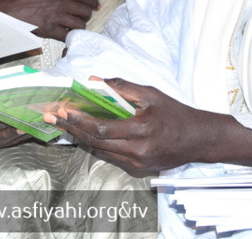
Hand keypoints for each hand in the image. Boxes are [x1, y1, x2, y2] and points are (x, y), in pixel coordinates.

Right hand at [0, 0, 99, 40]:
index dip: (93, 2)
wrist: (4, 11)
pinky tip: (64, 35)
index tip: (96, 6)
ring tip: (71, 28)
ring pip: (80, 24)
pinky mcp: (50, 29)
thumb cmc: (20, 0)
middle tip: (80, 19)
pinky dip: (69, 37)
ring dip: (78, 28)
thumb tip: (73, 3)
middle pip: (85, 11)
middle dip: (85, 16)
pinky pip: (68, 36)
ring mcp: (56, 16)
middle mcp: (60, 1)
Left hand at [44, 78, 251, 175]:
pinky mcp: (137, 170)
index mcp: (141, 130)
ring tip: (63, 123)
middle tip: (53, 117)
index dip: (79, 121)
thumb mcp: (150, 94)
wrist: (198, 140)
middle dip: (72, 129)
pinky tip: (84, 132)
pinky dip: (96, 144)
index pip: (101, 129)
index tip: (63, 111)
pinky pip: (110, 156)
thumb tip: (94, 81)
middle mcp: (137, 151)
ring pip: (100, 151)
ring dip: (80, 137)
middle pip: (95, 142)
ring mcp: (137, 163)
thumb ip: (121, 87)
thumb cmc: (175, 114)